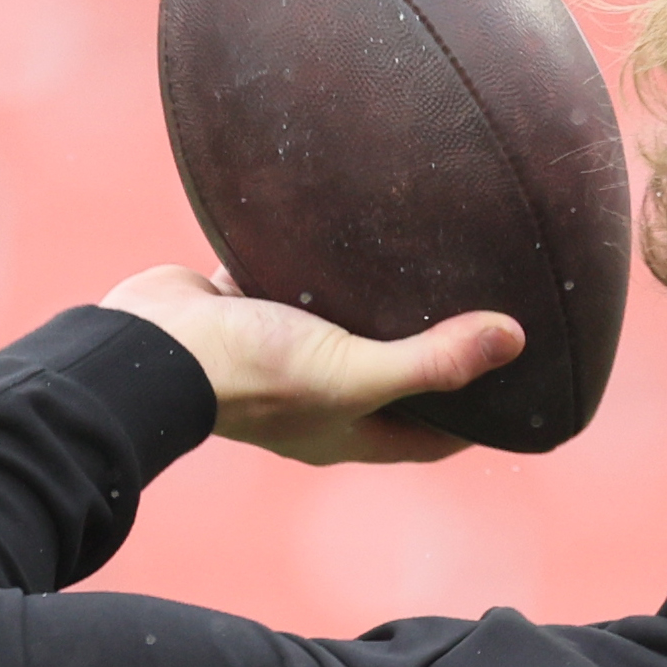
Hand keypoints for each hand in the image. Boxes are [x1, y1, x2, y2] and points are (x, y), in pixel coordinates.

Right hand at [101, 264, 524, 464]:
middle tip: (485, 316)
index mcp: (347, 431)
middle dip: (435, 358)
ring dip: (380, 307)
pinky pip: (297, 286)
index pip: (432, 439)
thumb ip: (432, 359)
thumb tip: (515, 339)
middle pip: (393, 384)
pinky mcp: (249, 310)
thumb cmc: (251, 372)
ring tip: (429, 264)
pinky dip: (324, 266)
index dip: (478, 421)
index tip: (521, 390)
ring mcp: (282, 357)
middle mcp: (318, 400)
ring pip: (346, 331)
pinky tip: (355, 227)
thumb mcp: (353, 372)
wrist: (146, 343)